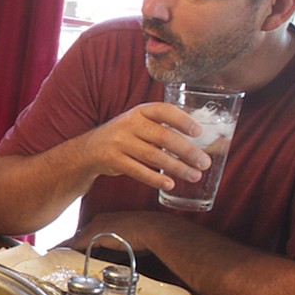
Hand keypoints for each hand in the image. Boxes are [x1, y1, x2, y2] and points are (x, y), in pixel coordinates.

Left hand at [63, 209, 174, 259]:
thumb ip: (124, 243)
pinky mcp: (96, 234)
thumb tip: (124, 253)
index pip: (88, 230)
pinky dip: (65, 249)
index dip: (79, 239)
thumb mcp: (134, 236)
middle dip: (69, 242)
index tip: (71, 245)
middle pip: (79, 234)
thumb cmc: (150, 234)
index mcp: (107, 219)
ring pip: (75, 239)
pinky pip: (75, 244)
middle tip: (56, 250)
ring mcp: (96, 226)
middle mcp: (99, 220)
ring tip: (52, 252)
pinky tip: (56, 253)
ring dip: (65, 246)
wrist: (155, 229)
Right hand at [77, 103, 209, 193]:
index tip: (199, 132)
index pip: (164, 110)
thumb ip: (162, 127)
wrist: (90, 149)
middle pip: (164, 137)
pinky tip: (170, 184)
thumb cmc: (125, 136)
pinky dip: (156, 179)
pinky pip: (138, 171)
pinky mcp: (113, 160)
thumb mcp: (139, 123)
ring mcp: (120, 142)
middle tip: (204, 162)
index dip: (183, 120)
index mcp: (140, 111)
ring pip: (154, 156)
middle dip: (187, 151)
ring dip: (177, 167)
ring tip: (194, 175)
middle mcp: (129, 124)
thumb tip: (202, 140)